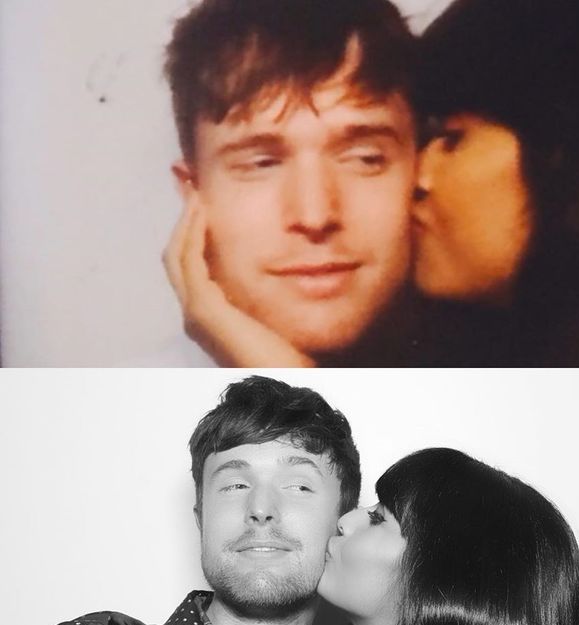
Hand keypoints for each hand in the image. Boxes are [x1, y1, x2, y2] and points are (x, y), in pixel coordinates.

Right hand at [163, 191, 314, 366]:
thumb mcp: (278, 314)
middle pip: (179, 255)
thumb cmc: (293, 355)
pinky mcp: (204, 311)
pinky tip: (202, 208)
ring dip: (185, 219)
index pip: (194, 263)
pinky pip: (190, 261)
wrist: (292, 384)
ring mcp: (197, 313)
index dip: (195, 229)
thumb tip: (293, 265)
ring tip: (193, 187)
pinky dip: (192, 232)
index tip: (205, 197)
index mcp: (214, 314)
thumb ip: (272, 292)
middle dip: (184, 218)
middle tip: (189, 181)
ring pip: (178, 255)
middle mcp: (197, 313)